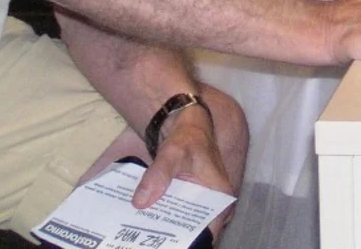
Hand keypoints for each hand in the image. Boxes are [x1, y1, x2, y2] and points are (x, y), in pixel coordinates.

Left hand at [134, 98, 235, 237]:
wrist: (185, 125)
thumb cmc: (188, 137)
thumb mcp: (174, 152)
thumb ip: (159, 174)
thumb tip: (140, 202)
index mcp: (219, 198)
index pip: (207, 232)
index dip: (188, 241)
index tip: (165, 243)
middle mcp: (213, 207)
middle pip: (193, 232)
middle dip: (171, 238)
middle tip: (146, 240)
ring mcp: (199, 206)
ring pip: (182, 226)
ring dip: (164, 230)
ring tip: (141, 235)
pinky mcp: (186, 203)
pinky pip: (174, 217)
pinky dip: (160, 219)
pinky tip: (141, 223)